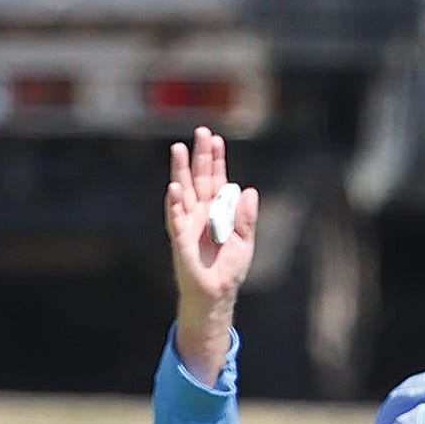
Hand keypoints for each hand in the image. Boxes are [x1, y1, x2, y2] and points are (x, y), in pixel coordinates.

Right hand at [165, 126, 256, 314]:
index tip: (216, 139)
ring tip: (178, 148)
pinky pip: (175, 217)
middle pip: (199, 178)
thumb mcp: (246, 240)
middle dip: (200, 155)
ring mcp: (188, 222)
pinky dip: (175, 202)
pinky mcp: (180, 237)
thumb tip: (250, 190)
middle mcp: (200, 211)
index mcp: (218, 210)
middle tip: (201, 131)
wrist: (218, 292)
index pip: (217, 179)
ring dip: (181, 170)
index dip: (217, 160)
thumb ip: (247, 217)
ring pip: (183, 190)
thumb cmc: (230, 267)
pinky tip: (174, 187)